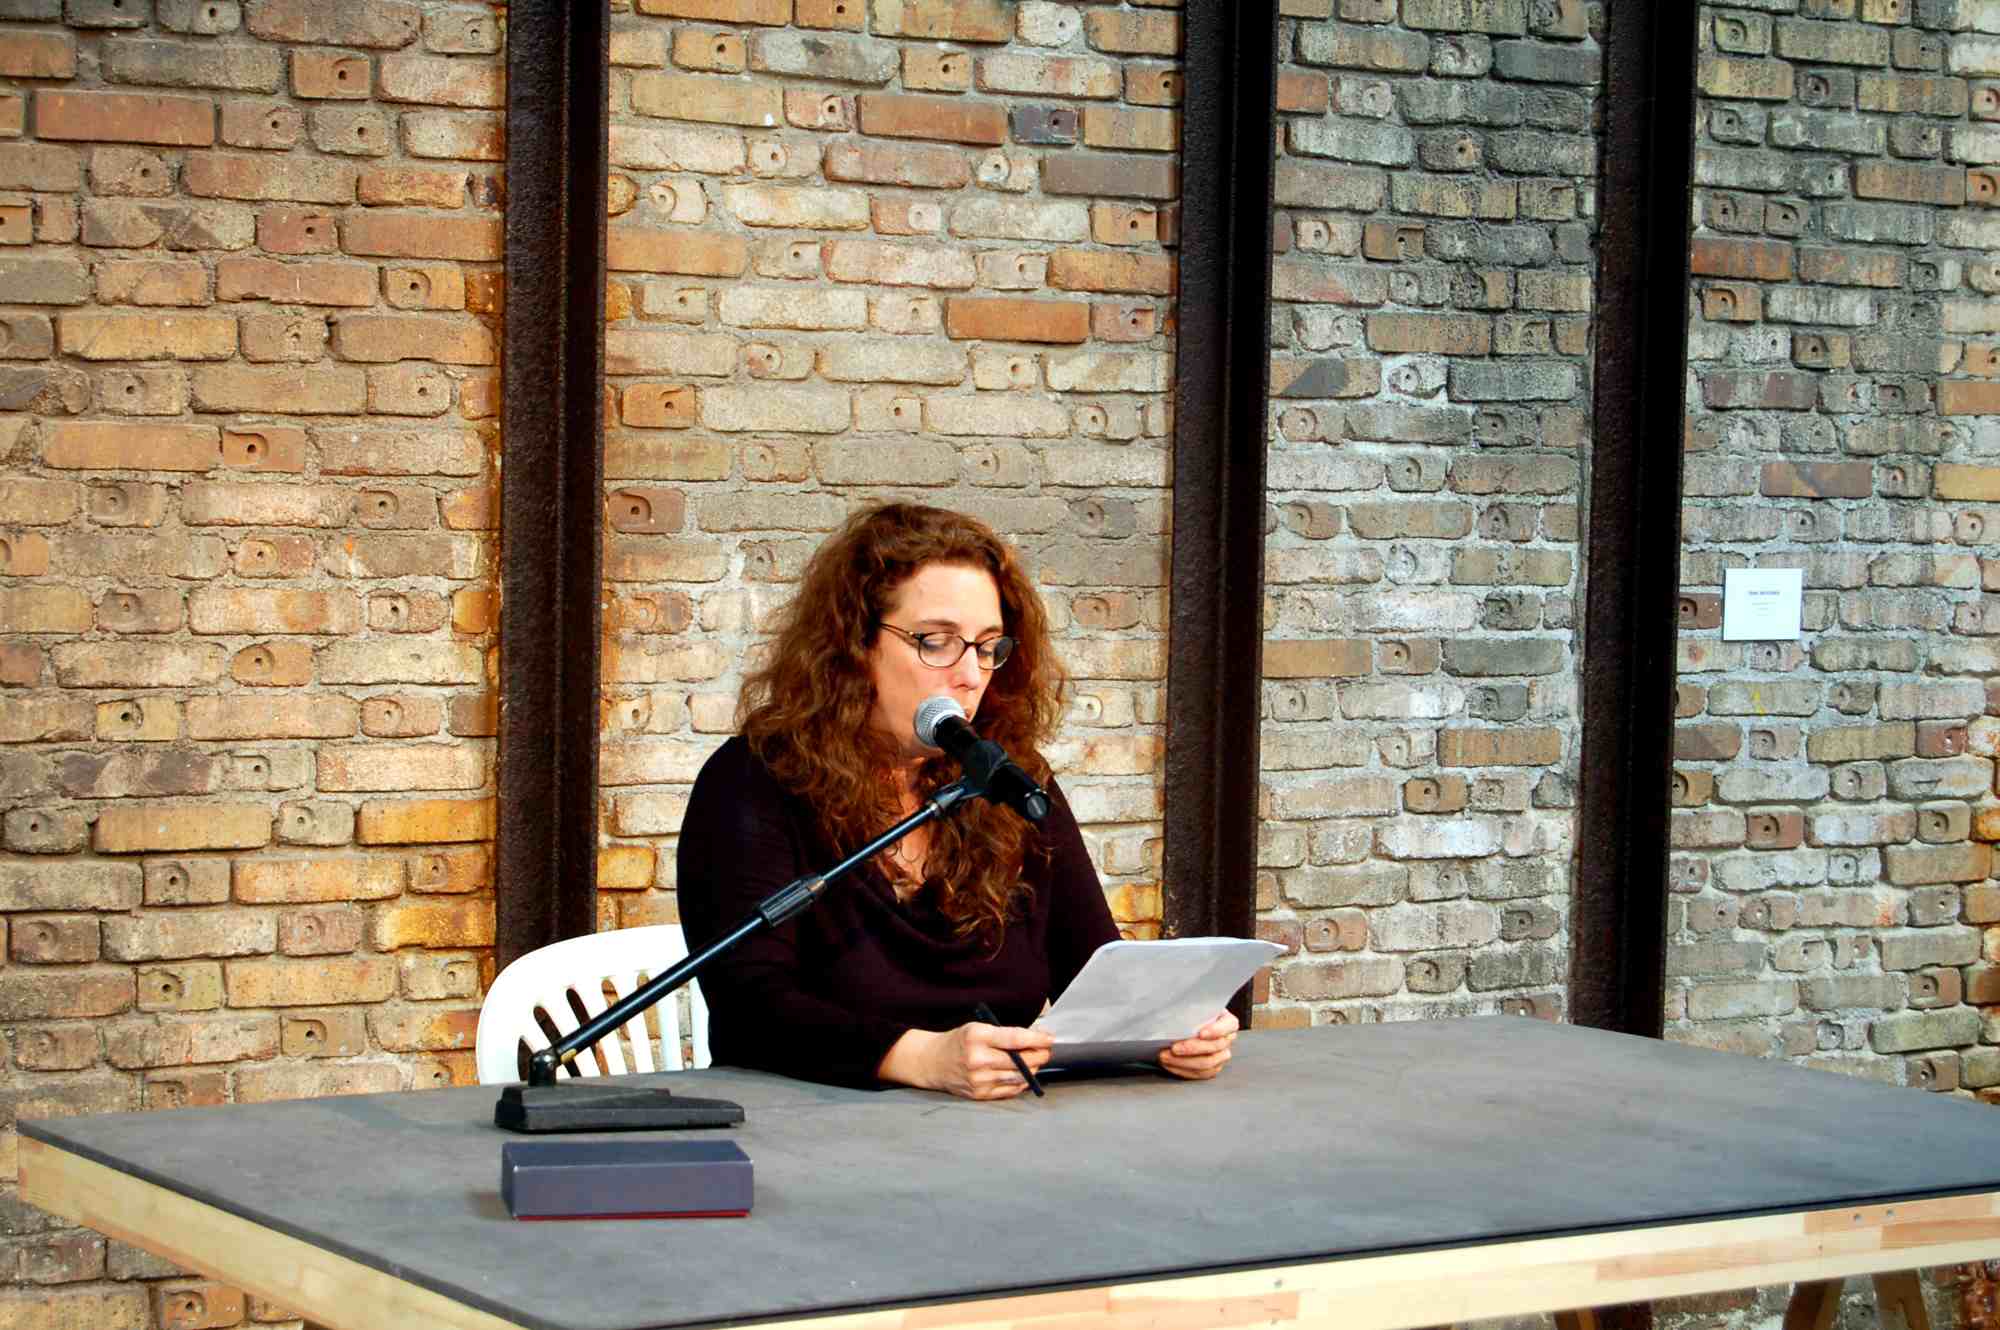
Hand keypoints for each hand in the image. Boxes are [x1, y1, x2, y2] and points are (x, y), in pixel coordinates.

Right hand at [878, 1022, 1052, 1099]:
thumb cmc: (957, 1042)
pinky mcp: (980, 1094)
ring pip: (1019, 1077)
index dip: (1037, 1039)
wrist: (932, 1062)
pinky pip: (1010, 1091)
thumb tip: (1034, 1038)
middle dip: (1039, 1055)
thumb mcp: (977, 1027)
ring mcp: (979, 1080)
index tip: (1050, 1038)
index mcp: (977, 1037)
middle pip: (1020, 1061)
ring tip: (1036, 1061)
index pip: (1014, 1038)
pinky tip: (1024, 1075)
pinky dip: (1022, 1083)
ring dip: (1033, 1069)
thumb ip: (1003, 1033)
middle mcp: (978, 1060)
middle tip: (1046, 1050)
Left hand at [1158, 1009, 1237, 1080]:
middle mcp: (1227, 1040)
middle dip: (1192, 1049)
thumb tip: (1177, 1011)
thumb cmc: (1193, 1014)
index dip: (1216, 1031)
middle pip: (1215, 1047)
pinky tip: (1170, 1064)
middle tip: (1173, 1047)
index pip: (1228, 1026)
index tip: (1201, 1033)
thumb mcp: (1196, 1007)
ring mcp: (1221, 1056)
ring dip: (1183, 1062)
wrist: (1187, 1025)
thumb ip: (1192, 1010)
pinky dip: (1183, 1070)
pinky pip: (1200, 1074)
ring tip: (1166, 1056)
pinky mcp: (1212, 1068)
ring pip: (1207, 1064)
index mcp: (1228, 1022)